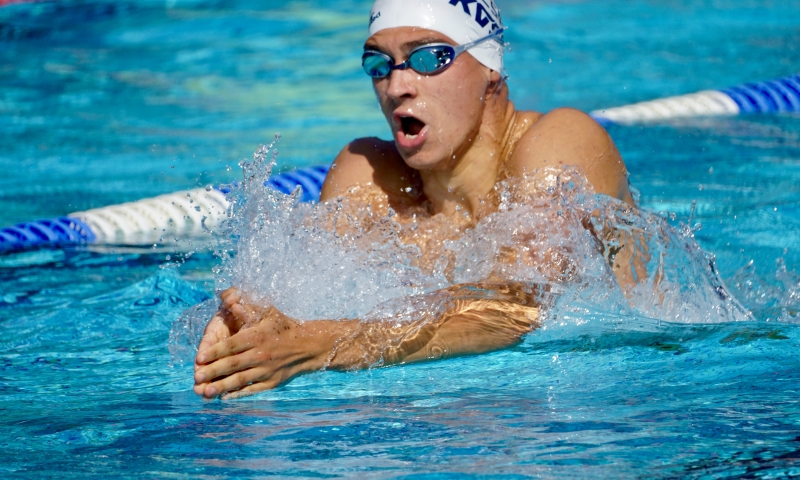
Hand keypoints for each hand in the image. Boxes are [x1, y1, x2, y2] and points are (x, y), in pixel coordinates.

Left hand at [193, 294, 345, 399]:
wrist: (309, 346)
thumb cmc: (284, 327)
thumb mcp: (268, 313)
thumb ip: (248, 309)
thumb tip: (231, 301)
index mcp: (257, 336)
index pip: (231, 345)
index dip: (214, 352)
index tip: (199, 358)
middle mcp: (260, 354)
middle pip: (232, 364)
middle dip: (213, 371)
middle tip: (196, 377)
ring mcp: (266, 370)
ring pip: (240, 380)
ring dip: (221, 386)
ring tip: (205, 392)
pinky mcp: (271, 383)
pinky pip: (252, 389)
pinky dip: (238, 394)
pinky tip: (225, 397)